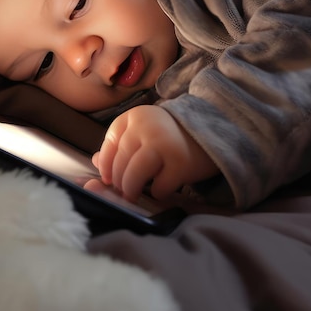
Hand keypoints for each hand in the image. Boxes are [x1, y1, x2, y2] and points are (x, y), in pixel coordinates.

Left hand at [92, 105, 217, 201]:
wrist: (215, 129)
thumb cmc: (172, 135)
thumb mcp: (144, 132)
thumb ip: (121, 144)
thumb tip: (96, 162)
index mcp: (134, 116)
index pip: (109, 144)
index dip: (106, 164)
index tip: (108, 177)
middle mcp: (146, 127)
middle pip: (119, 163)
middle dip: (119, 181)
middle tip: (125, 189)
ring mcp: (164, 145)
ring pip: (133, 176)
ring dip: (131, 189)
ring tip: (134, 194)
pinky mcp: (180, 164)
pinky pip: (159, 188)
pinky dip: (158, 192)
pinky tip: (163, 187)